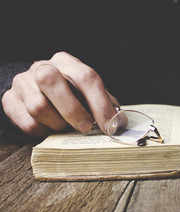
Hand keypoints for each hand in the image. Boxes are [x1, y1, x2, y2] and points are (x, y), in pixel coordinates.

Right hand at [1, 52, 118, 137]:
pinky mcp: (10, 100)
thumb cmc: (69, 91)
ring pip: (38, 106)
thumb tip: (118, 123)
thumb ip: (103, 102)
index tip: (110, 125)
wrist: (35, 88)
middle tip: (85, 127)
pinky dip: (44, 132)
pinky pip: (27, 123)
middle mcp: (42, 67)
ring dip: (57, 124)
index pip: (86, 77)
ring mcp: (23, 82)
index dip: (100, 103)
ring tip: (65, 127)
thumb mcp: (87, 91)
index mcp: (67, 62)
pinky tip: (51, 129)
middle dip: (72, 110)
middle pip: (51, 82)